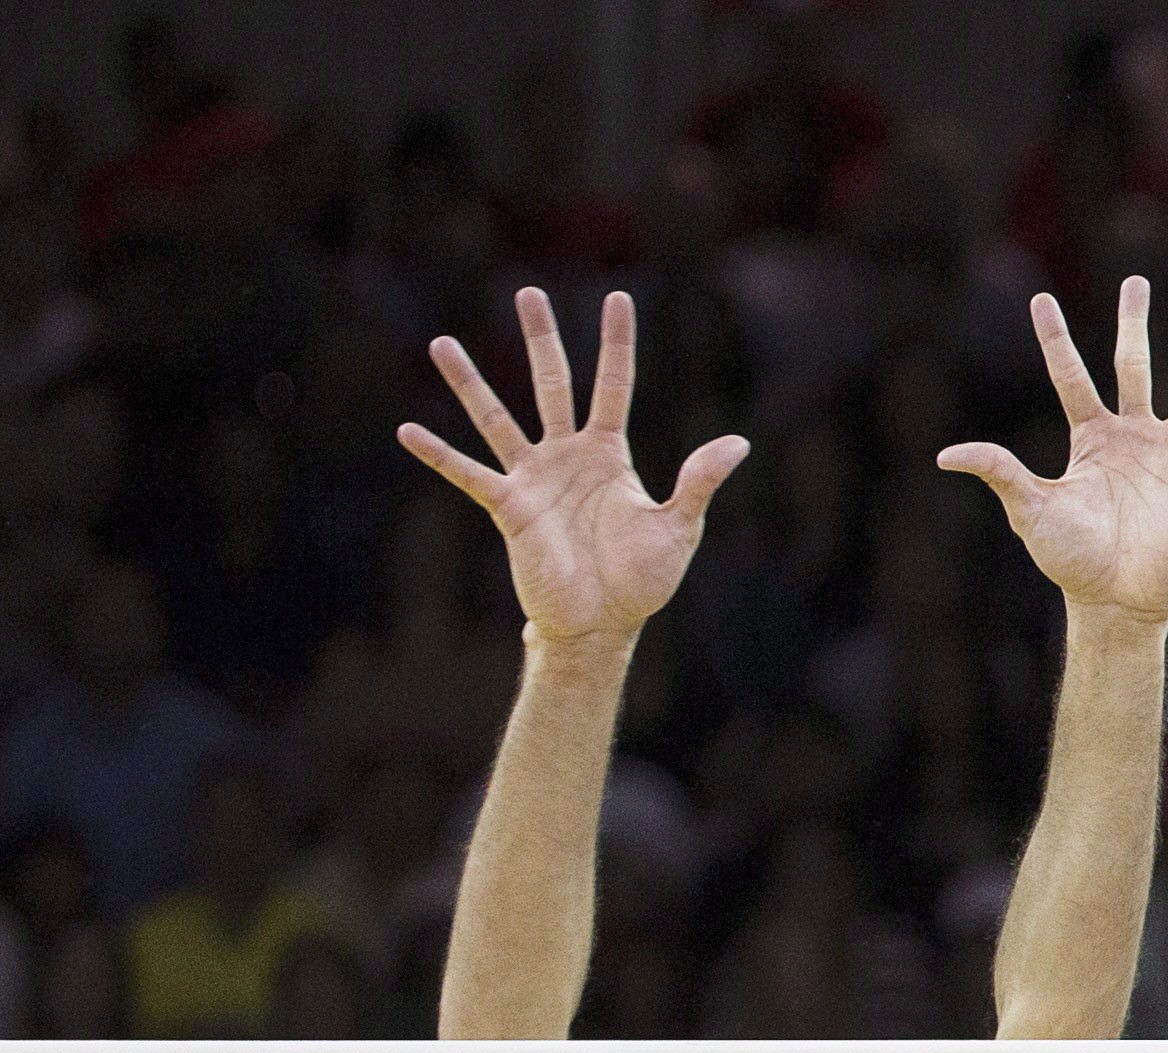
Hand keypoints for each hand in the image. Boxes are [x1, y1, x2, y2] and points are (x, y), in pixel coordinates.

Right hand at [399, 288, 746, 646]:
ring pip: (497, 418)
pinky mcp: (509, 508)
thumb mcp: (679, 528)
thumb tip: (739, 443)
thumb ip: (699, 483)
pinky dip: (438, 454)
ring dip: (470, 383)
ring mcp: (534, 479)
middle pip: (553, 384)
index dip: (616, 343)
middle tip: (529, 292)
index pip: (614, 385)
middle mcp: (567, 456)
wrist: (601, 623)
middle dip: (542, 340)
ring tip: (441, 344)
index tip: (618, 297)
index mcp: (609, 454)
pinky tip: (407, 430)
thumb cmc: (641, 579)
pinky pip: (468, 475)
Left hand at [942, 276, 1167, 624]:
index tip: (1043, 298)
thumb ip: (1001, 473)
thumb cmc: (1070, 559)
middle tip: (1136, 281)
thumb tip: (947, 455)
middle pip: (1134, 364)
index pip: (1070, 375)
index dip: (1056, 339)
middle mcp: (1132, 435)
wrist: (1116, 599)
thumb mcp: (1030, 511)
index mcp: (1090, 436)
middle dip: (1134, 323)